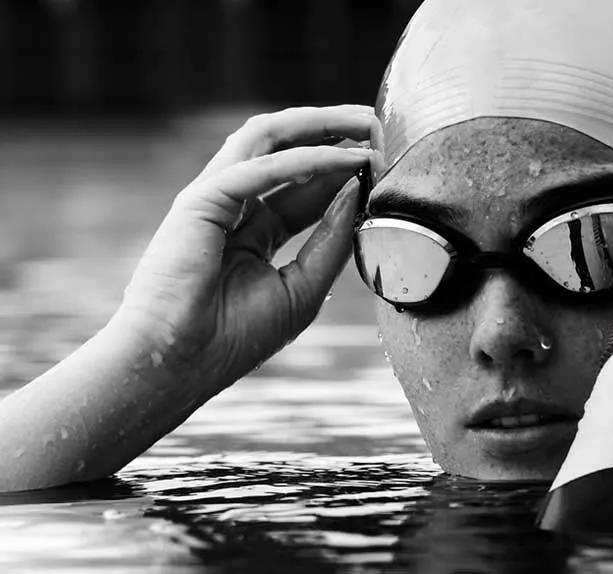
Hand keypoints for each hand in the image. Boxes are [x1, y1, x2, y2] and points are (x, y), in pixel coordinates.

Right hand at [116, 106, 374, 388]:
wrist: (178, 365)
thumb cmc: (234, 337)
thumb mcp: (302, 287)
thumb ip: (330, 240)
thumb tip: (358, 192)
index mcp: (255, 232)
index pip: (306, 187)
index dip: (345, 170)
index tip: (387, 159)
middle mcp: (234, 207)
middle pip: (289, 151)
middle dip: (335, 132)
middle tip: (380, 123)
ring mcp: (215, 199)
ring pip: (268, 139)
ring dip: (319, 126)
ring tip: (364, 122)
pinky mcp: (199, 201)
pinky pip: (258, 168)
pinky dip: (303, 160)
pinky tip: (342, 159)